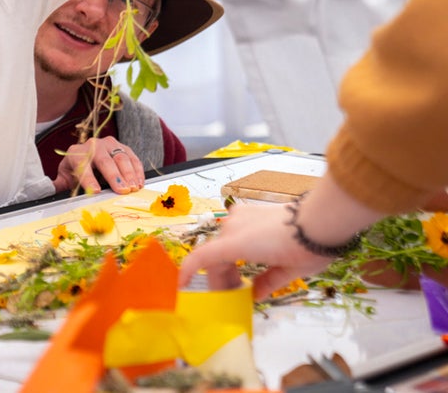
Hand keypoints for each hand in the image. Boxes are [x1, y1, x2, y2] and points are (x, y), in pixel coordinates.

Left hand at [55, 137, 144, 194]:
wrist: (86, 153)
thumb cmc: (76, 169)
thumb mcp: (65, 177)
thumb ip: (57, 185)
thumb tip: (47, 192)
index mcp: (76, 154)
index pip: (82, 166)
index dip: (89, 179)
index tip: (96, 191)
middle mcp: (92, 145)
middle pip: (104, 160)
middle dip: (114, 176)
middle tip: (121, 190)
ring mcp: (109, 144)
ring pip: (120, 156)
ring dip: (129, 173)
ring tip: (133, 188)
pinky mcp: (122, 147)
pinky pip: (132, 157)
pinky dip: (137, 170)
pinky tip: (139, 182)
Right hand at [178, 202, 333, 299]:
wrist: (324, 217)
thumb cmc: (306, 248)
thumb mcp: (287, 273)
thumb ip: (265, 285)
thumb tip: (253, 296)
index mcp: (237, 244)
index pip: (202, 258)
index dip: (188, 273)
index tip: (181, 286)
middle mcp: (232, 227)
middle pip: (214, 256)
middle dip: (219, 277)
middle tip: (233, 294)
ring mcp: (240, 216)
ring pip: (223, 244)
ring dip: (227, 262)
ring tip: (242, 279)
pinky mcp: (249, 210)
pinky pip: (233, 231)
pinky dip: (235, 247)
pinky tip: (250, 256)